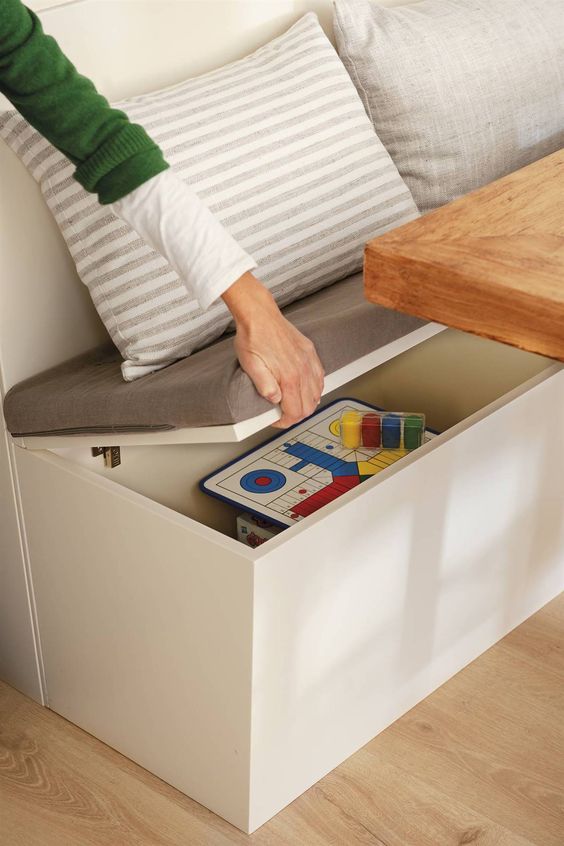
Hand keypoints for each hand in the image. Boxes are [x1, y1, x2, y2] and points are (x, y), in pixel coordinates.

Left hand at [222, 272, 324, 427]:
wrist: (260, 315)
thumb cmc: (253, 338)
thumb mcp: (250, 365)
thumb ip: (264, 386)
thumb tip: (274, 400)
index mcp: (289, 377)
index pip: (295, 411)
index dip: (285, 422)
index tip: (277, 419)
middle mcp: (303, 370)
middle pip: (309, 406)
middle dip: (296, 415)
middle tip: (284, 414)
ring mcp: (309, 361)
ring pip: (317, 394)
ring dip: (306, 403)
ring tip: (293, 403)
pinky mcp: (310, 353)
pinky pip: (320, 378)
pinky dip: (315, 388)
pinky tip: (305, 388)